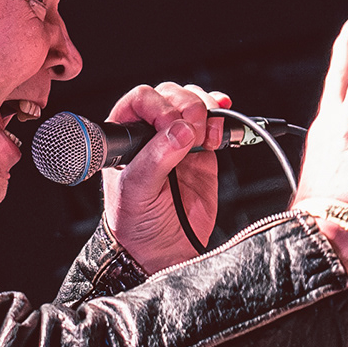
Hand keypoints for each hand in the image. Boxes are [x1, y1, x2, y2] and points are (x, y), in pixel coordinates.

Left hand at [102, 83, 231, 274]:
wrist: (162, 251)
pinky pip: (213, 123)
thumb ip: (156, 160)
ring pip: (193, 102)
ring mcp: (178, 139)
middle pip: (170, 95)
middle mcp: (150, 132)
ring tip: (206, 136)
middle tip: (193, 131)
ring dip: (205, 109)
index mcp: (125, 136)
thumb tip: (180, 131)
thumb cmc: (136, 222)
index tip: (170, 126)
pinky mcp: (202, 151)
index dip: (158, 106)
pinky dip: (221, 116)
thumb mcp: (137, 192)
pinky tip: (223, 121)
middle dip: (186, 105)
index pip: (140, 100)